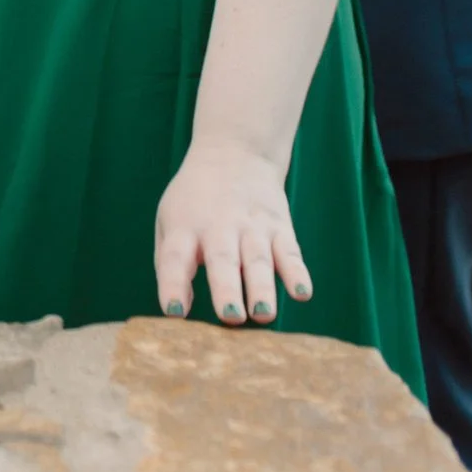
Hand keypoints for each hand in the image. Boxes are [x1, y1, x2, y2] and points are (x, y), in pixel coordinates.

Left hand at [154, 141, 311, 325]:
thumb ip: (170, 265)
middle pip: (222, 260)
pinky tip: (302, 293)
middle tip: (230, 318)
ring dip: (261, 288)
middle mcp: (218, 227)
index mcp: (184, 228)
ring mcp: (251, 227)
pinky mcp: (279, 227)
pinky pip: (289, 252)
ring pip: (258, 260)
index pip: (174, 258)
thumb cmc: (195, 202)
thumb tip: (177, 311)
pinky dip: (297, 272)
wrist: (234, 153)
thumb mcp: (170, 223)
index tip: (174, 312)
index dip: (172, 285)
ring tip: (263, 314)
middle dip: (227, 290)